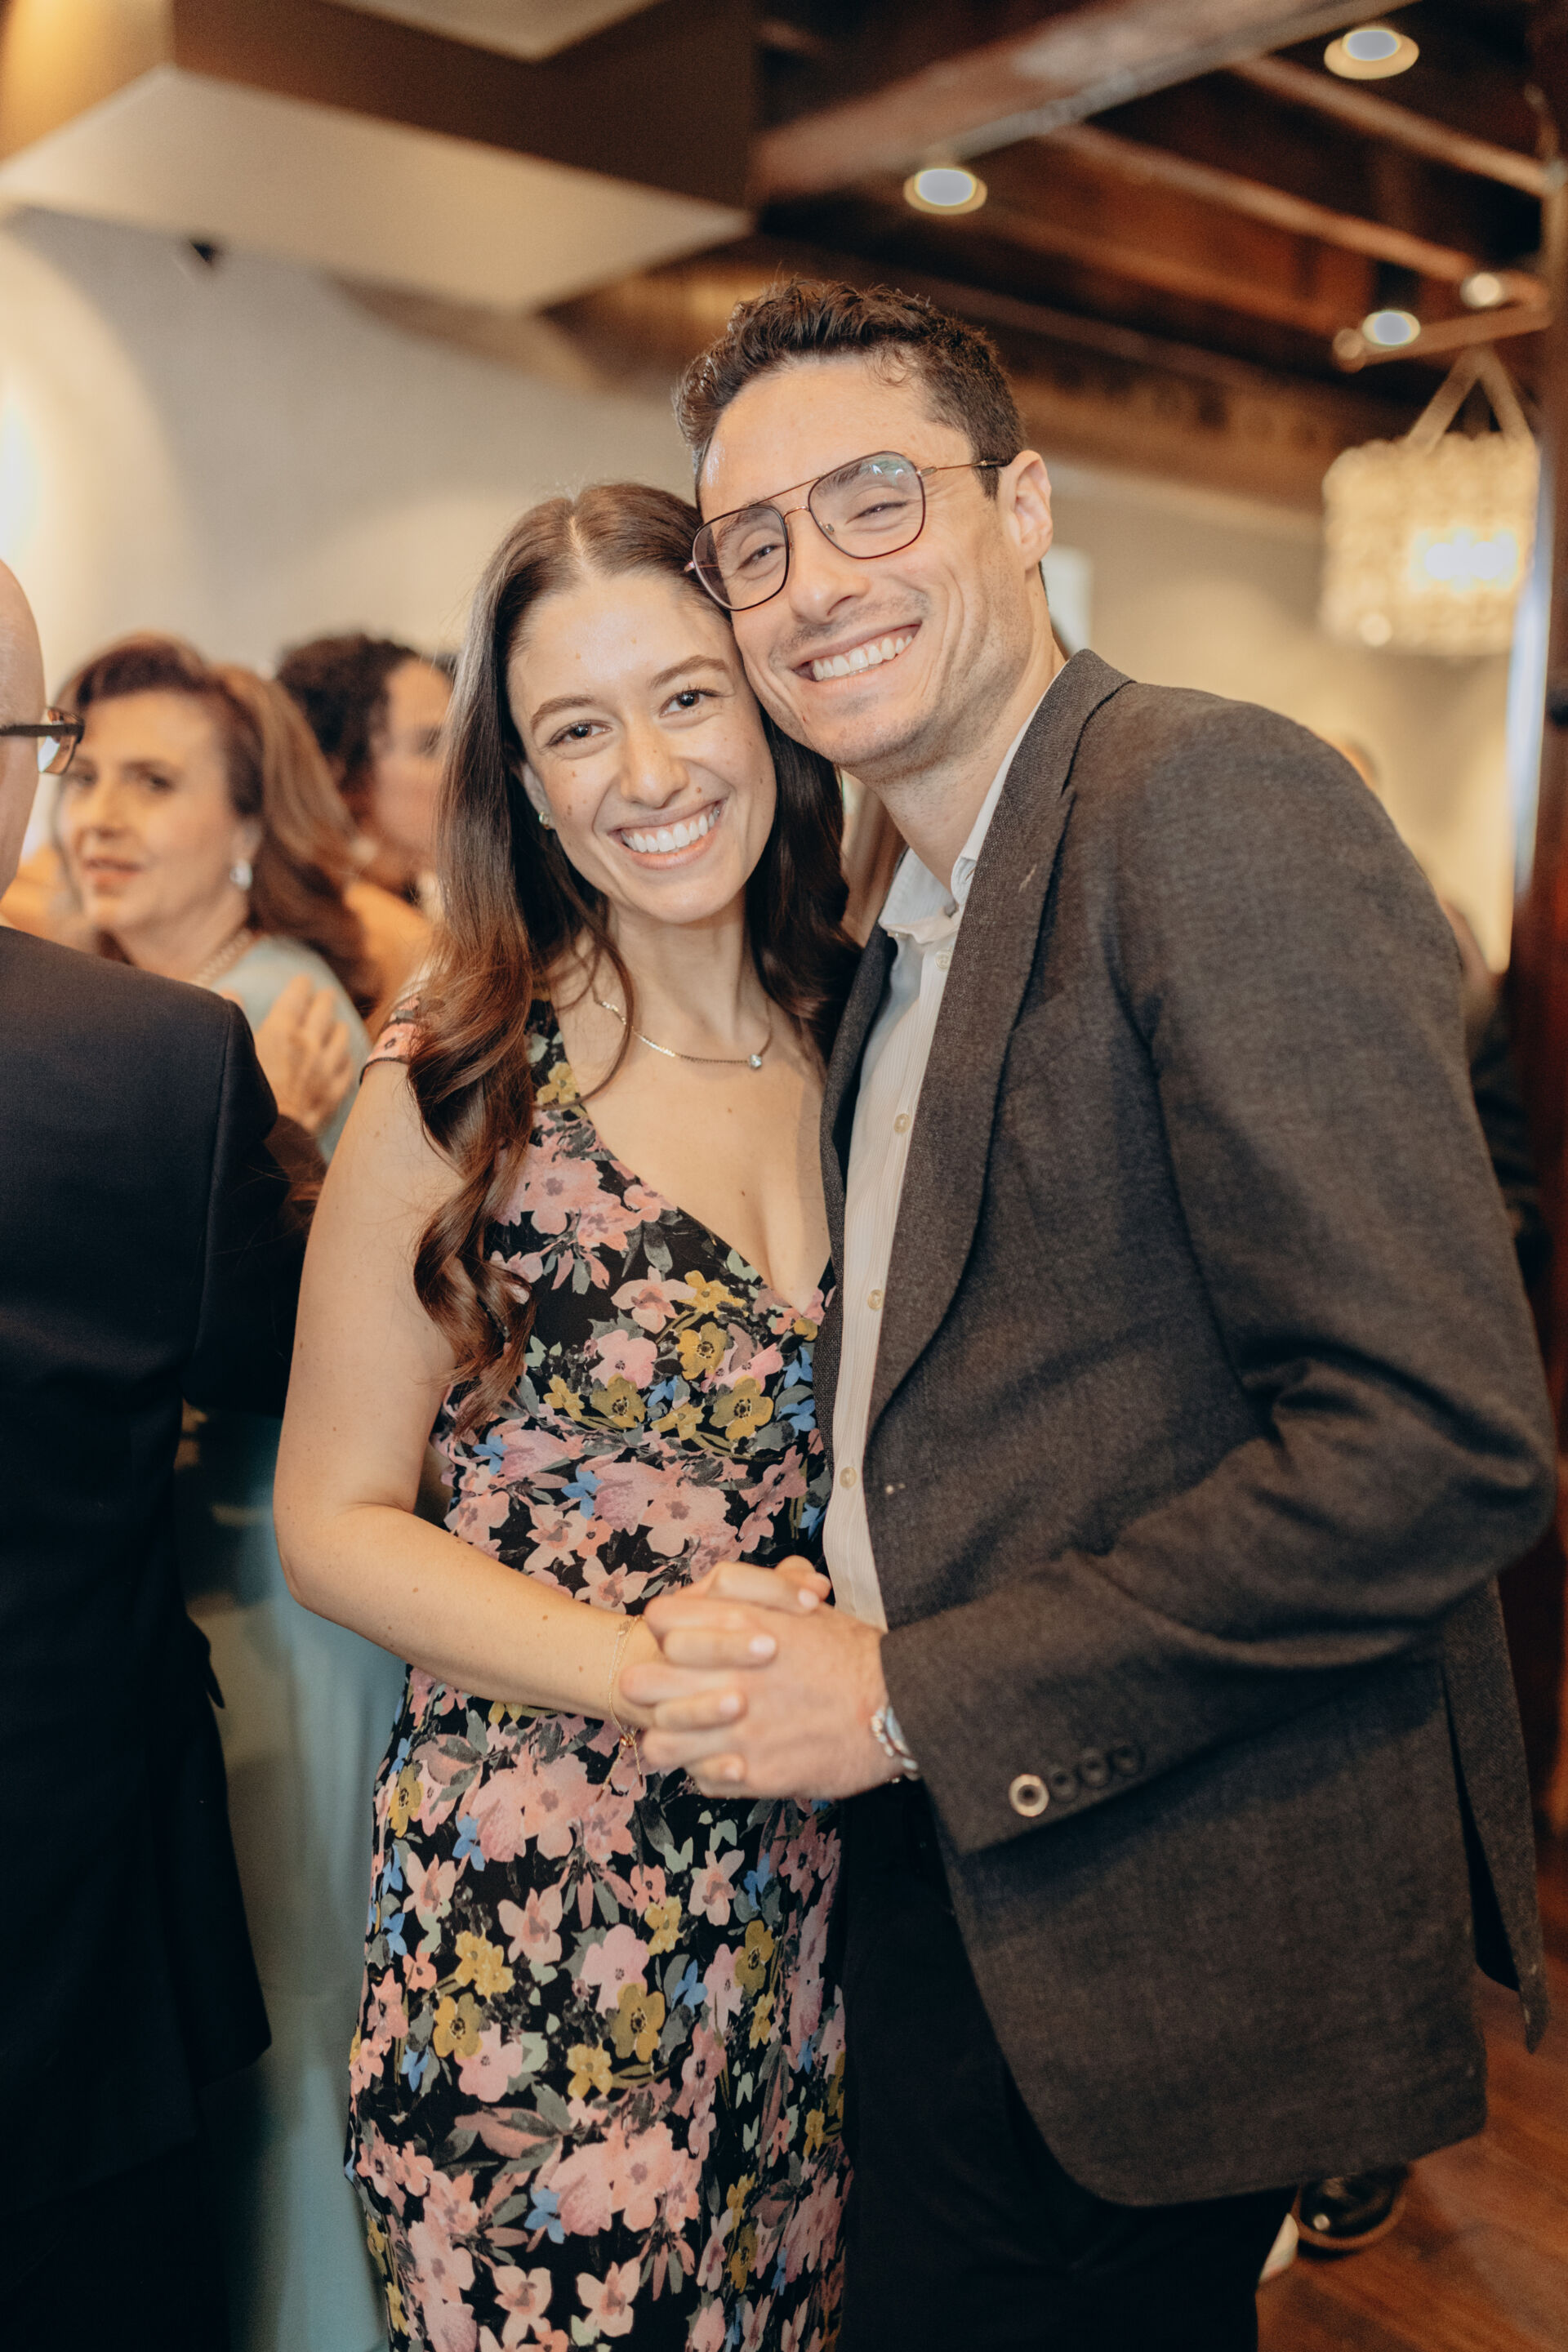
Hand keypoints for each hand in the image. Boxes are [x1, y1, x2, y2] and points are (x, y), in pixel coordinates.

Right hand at [243, 974, 353, 1132]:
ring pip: (341, 1036)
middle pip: (323, 1011)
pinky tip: (344, 1057)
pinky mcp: (335, 1092)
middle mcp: (309, 1045)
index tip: (304, 980)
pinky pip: (348, 1067)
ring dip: (338, 1027)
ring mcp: (326, 1069)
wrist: (267, 1141)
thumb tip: (230, 991)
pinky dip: (346, 1058)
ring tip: (336, 1024)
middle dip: (324, 999)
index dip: (301, 986)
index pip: (296, 997)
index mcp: (281, 1032)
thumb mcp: (233, 1052)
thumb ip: (233, 1018)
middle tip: (325, 994)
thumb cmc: (243, 1096)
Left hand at [621, 1574, 890, 1799]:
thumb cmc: (853, 1653)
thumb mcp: (804, 1606)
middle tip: (666, 1693)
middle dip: (649, 1686)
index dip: (664, 1631)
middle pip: (645, 1682)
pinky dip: (706, 1772)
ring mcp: (739, 1730)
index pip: (663, 1621)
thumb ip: (754, 1592)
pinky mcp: (755, 1773)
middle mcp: (731, 1675)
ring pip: (661, 1741)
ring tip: (688, 1737)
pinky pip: (701, 1778)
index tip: (678, 1643)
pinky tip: (725, 1761)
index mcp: (743, 1625)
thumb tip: (713, 1589)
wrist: (900, 1707)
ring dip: (670, 1738)